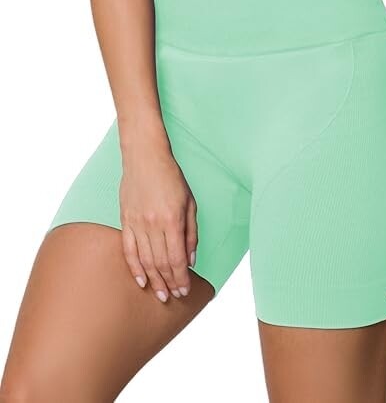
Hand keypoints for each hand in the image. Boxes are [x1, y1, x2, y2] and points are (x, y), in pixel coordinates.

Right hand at [119, 132, 197, 302]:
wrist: (145, 158)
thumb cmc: (172, 178)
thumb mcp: (190, 202)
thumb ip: (191, 232)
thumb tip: (191, 259)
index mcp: (172, 220)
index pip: (177, 258)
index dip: (181, 277)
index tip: (185, 290)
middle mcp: (153, 225)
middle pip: (161, 263)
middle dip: (169, 282)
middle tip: (173, 297)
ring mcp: (137, 223)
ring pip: (145, 260)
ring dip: (153, 280)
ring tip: (160, 294)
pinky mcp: (125, 220)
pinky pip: (128, 249)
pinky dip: (134, 267)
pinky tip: (140, 280)